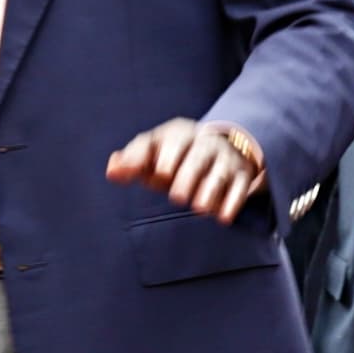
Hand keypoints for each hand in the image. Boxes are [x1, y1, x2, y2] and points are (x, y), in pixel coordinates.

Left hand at [107, 118, 264, 222]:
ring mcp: (225, 159)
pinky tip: (223, 218)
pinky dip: (233, 202)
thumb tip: (112, 171)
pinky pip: (240, 187)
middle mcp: (204, 143)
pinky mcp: (241, 175)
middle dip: (188, 176)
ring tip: (199, 208)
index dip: (167, 156)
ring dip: (210, 191)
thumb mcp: (153, 153)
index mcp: (179, 134)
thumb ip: (131, 162)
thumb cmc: (174, 156)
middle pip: (197, 157)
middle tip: (177, 197)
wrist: (221, 146)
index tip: (160, 173)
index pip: (173, 141)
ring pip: (219, 174)